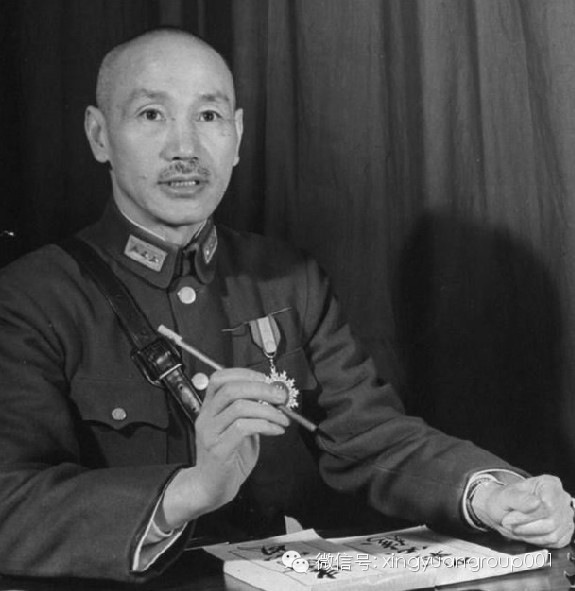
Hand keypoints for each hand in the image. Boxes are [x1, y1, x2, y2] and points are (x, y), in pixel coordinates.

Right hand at [159, 368, 288, 529]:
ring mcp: (210, 432)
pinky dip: (265, 425)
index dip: (244, 373)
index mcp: (209, 408)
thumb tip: (274, 396)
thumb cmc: (228, 457)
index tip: (266, 379)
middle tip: (280, 396)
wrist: (211, 488)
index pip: (219, 378)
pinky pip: (243, 428)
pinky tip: (275, 430)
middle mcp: (206, 417)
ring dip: (268, 409)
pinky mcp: (218, 449)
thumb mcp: (239, 429)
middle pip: (231, 389)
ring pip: (239, 407)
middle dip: (261, 388)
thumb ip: (250, 412)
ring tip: (282, 418)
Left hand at [472, 475, 573, 547]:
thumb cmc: (505, 499)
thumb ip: (519, 498)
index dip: (527, 516)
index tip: (509, 518)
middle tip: (509, 524)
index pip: (547, 506)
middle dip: (525, 527)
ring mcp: (565, 516)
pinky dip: (536, 541)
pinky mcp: (565, 532)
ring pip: (552, 536)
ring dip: (529, 535)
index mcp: (549, 483)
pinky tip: (526, 532)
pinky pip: (554, 543)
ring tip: (515, 527)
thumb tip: (536, 502)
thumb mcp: (506, 496)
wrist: (503, 510)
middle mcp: (561, 498)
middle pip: (551, 522)